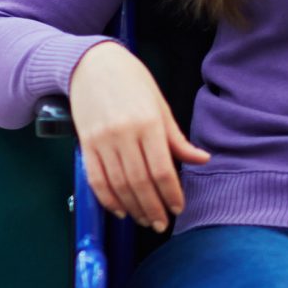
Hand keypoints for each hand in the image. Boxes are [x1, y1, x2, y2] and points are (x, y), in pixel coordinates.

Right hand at [69, 41, 209, 231]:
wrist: (91, 64)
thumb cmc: (132, 81)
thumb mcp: (160, 105)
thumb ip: (177, 139)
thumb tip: (201, 159)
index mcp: (148, 123)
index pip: (162, 168)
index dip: (171, 193)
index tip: (178, 208)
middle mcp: (124, 134)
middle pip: (140, 182)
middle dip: (152, 208)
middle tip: (161, 224)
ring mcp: (102, 141)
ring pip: (118, 184)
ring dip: (133, 207)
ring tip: (144, 220)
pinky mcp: (85, 145)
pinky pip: (96, 179)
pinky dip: (107, 199)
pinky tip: (120, 209)